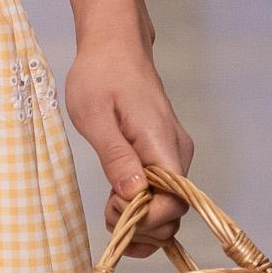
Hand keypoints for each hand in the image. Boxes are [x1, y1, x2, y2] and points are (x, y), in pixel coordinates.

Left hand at [62, 34, 193, 248]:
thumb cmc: (100, 76)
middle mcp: (177, 153)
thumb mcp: (94, 115)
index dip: (146, 219)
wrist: (115, 47)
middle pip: (176, 214)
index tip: (113, 209)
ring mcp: (174, 155)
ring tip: (108, 204)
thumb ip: (115, 156)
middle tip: (106, 209)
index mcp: (162, 143)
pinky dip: (142, 209)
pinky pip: (163, 195)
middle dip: (141, 226)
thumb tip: (135, 194)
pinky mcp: (165, 157)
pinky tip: (118, 200)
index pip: (175, 203)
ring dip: (140, 221)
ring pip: (170, 209)